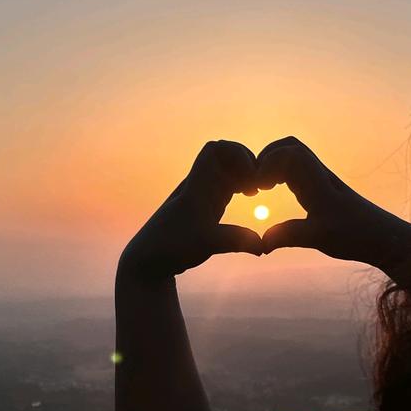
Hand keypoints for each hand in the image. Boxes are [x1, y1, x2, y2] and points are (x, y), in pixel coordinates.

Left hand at [118, 140, 263, 280]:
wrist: (147, 261)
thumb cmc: (170, 248)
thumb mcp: (206, 243)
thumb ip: (236, 240)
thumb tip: (263, 246)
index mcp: (197, 185)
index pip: (215, 149)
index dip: (237, 153)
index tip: (251, 174)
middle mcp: (199, 186)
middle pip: (226, 156)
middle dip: (247, 163)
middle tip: (260, 184)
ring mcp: (203, 196)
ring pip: (228, 171)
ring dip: (245, 175)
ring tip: (256, 192)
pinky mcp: (205, 209)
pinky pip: (227, 187)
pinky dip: (241, 187)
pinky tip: (251, 199)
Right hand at [255, 136, 410, 282]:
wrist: (385, 237)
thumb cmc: (356, 234)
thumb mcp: (319, 237)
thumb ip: (289, 236)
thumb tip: (261, 244)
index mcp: (317, 180)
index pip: (288, 153)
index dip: (266, 164)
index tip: (257, 189)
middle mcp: (319, 174)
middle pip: (289, 146)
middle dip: (266, 158)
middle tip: (255, 184)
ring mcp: (322, 180)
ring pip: (294, 156)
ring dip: (274, 164)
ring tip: (262, 187)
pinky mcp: (324, 189)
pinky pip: (299, 170)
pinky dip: (282, 174)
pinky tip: (277, 193)